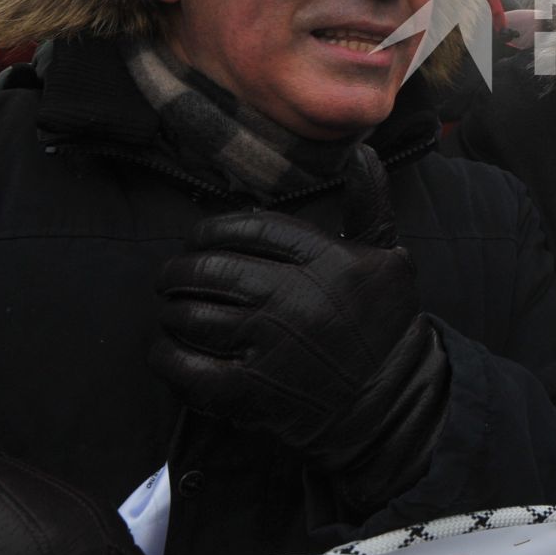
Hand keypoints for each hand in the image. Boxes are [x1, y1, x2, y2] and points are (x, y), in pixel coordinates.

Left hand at [151, 147, 448, 499]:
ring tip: (171, 307)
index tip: (202, 237)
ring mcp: (270, 346)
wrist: (389, 402)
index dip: (216, 228)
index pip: (252, 228)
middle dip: (181, 268)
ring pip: (192, 313)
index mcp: (328, 261)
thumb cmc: (384, 324)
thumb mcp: (390, 258)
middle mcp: (296, 299)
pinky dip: (165, 354)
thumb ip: (369, 205)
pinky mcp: (250, 391)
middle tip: (173, 274)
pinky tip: (167, 348)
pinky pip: (186, 366)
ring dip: (171, 308)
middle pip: (212, 268)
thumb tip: (361, 152)